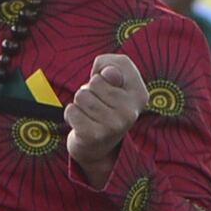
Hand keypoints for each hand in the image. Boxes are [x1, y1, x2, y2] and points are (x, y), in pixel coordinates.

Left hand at [66, 52, 147, 176]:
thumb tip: (109, 74)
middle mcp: (130, 112)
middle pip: (94, 82)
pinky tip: (81, 123)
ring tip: (89, 114)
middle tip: (97, 104)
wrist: (98, 146)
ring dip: (79, 103)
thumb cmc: (104, 103)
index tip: (109, 87)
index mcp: (140, 95)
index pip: (113, 67)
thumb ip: (112, 63)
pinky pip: (71, 111)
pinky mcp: (94, 136)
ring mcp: (113, 126)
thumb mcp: (112, 78)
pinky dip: (71, 115)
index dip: (102, 74)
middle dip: (89, 90)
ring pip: (81, 96)